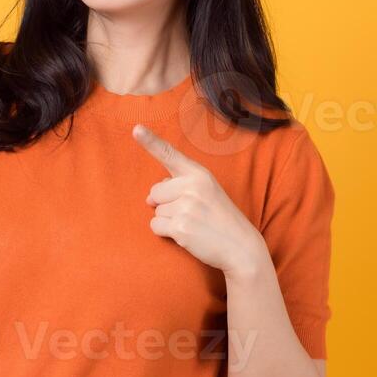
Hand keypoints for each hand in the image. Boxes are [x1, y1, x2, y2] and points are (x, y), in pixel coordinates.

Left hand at [133, 123, 270, 279]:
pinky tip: (187, 234)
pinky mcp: (181, 227)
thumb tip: (149, 198)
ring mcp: (186, 207)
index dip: (150, 141)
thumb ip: (179, 186)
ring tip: (194, 223)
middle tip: (193, 212)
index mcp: (199, 174)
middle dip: (166, 204)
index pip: (170, 154)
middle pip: (155, 191)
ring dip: (169, 220)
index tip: (135, 129)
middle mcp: (193, 186)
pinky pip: (156, 227)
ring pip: (156, 211)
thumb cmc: (220, 218)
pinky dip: (166, 233)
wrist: (240, 247)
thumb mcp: (207, 191)